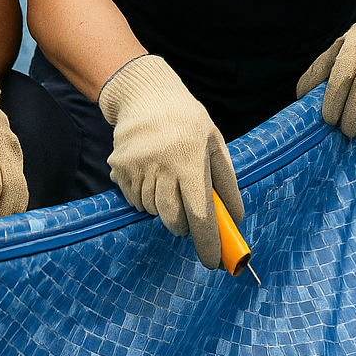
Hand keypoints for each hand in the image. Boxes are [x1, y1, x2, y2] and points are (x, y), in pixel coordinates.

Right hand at [98, 54, 242, 268]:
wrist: (145, 94)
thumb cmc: (187, 120)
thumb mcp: (214, 142)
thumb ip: (226, 181)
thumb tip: (237, 217)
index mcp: (190, 160)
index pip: (200, 214)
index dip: (208, 243)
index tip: (214, 261)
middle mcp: (162, 167)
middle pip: (173, 220)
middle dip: (184, 225)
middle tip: (190, 212)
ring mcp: (137, 169)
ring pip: (153, 211)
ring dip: (164, 207)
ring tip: (169, 179)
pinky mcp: (119, 169)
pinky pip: (135, 200)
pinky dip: (146, 197)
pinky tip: (152, 174)